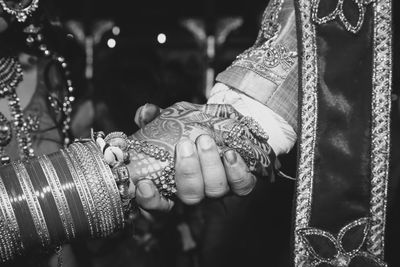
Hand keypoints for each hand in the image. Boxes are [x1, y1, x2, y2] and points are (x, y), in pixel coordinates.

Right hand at [130, 103, 270, 210]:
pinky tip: (231, 154)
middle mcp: (195, 192)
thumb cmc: (187, 129)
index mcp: (171, 184)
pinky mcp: (239, 184)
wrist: (220, 128)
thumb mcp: (166, 122)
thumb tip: (146, 112)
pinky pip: (242, 186)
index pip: (156, 205)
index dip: (150, 199)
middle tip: (185, 145)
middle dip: (188, 172)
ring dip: (210, 165)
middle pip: (190, 196)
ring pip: (215, 190)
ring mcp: (217, 190)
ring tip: (205, 140)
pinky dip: (236, 171)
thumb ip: (151, 118)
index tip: (144, 184)